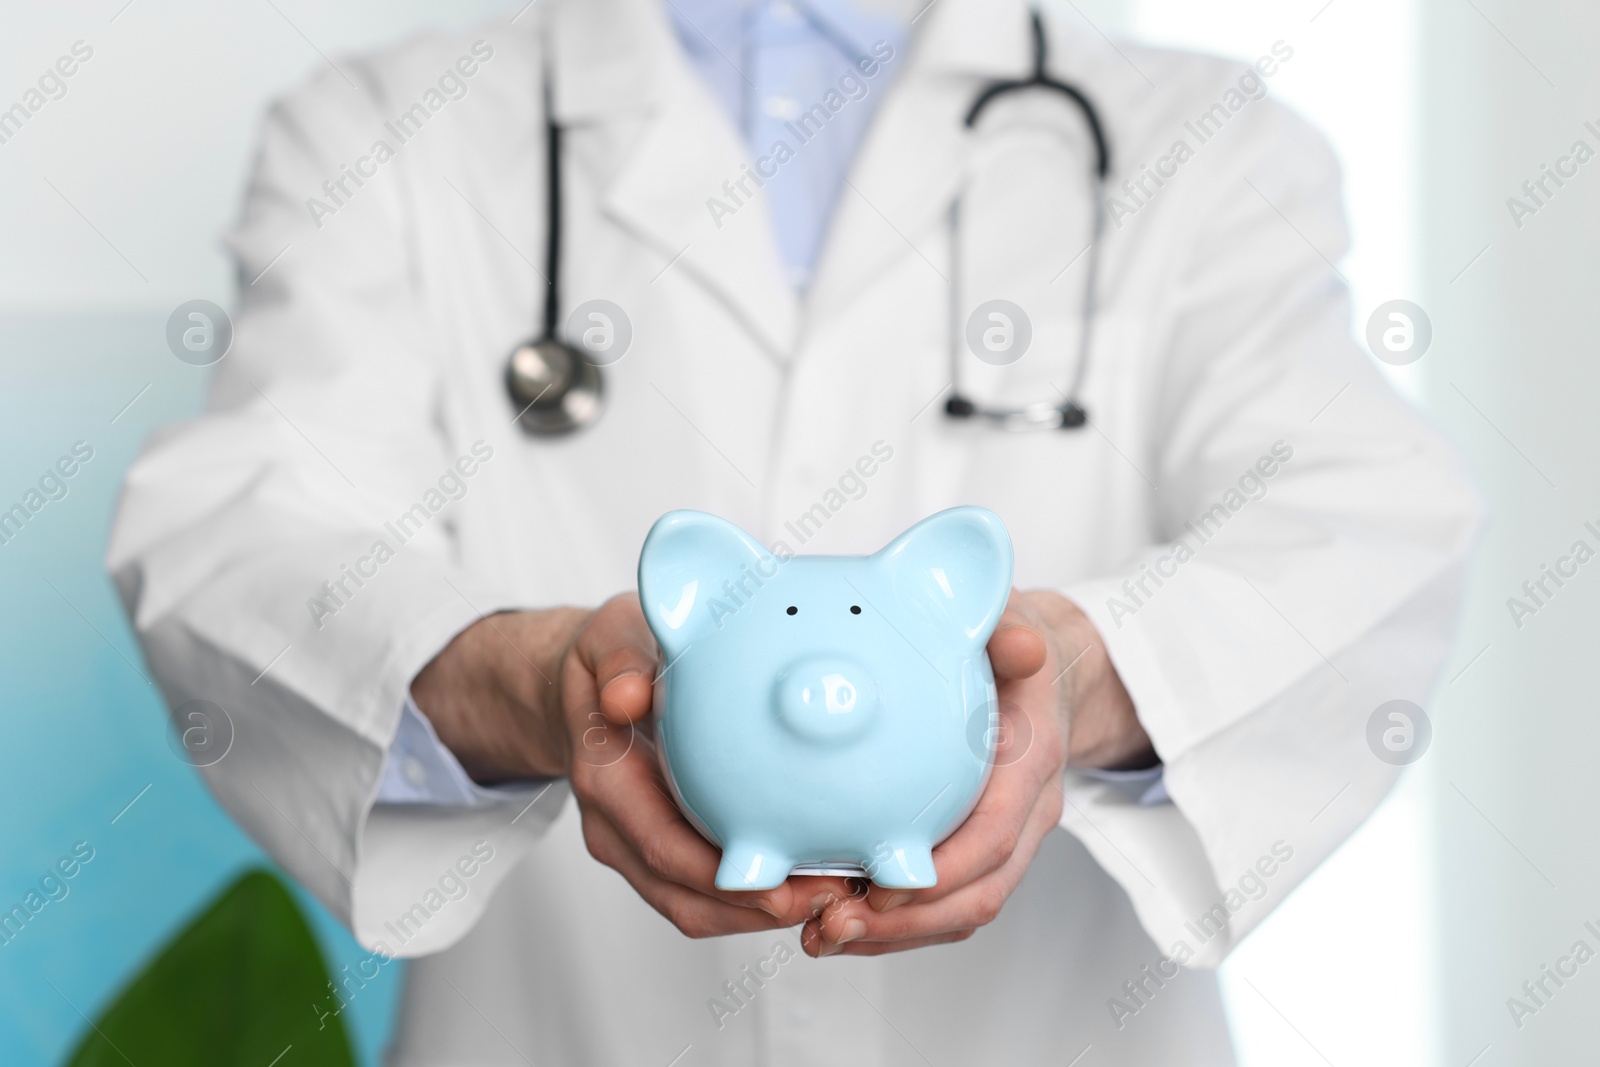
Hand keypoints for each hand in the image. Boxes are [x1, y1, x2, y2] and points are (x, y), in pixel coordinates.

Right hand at [411, 596, 850, 937]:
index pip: (665, 847)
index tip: (785, 882)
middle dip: (758, 909)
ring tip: (831, 899)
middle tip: (833, 897)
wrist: (587, 686)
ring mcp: (637, 846)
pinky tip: (805, 886)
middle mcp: (616, 827)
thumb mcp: (612, 641)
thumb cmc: (613, 659)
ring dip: (761, 915)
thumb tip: (626, 698)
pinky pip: (703, 896)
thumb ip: (620, 666)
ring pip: (697, 908)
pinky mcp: (662, 852)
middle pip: (687, 896)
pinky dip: (751, 903)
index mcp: (607, 781)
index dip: (723, 878)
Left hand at [801, 589, 1151, 956]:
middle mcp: (1028, 814)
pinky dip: (894, 924)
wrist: (1045, 680)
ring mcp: (1007, 839)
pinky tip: (831, 919)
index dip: (944, 870)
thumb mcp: (1013, 627)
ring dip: (892, 934)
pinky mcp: (979, 853)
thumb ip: (1012, 633)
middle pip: (979, 893)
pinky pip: (944, 904)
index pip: (996, 835)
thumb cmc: (1013, 653)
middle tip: (830, 925)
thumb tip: (1020, 643)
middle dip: (907, 923)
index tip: (882, 886)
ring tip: (819, 935)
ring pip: (960, 911)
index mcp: (1032, 763)